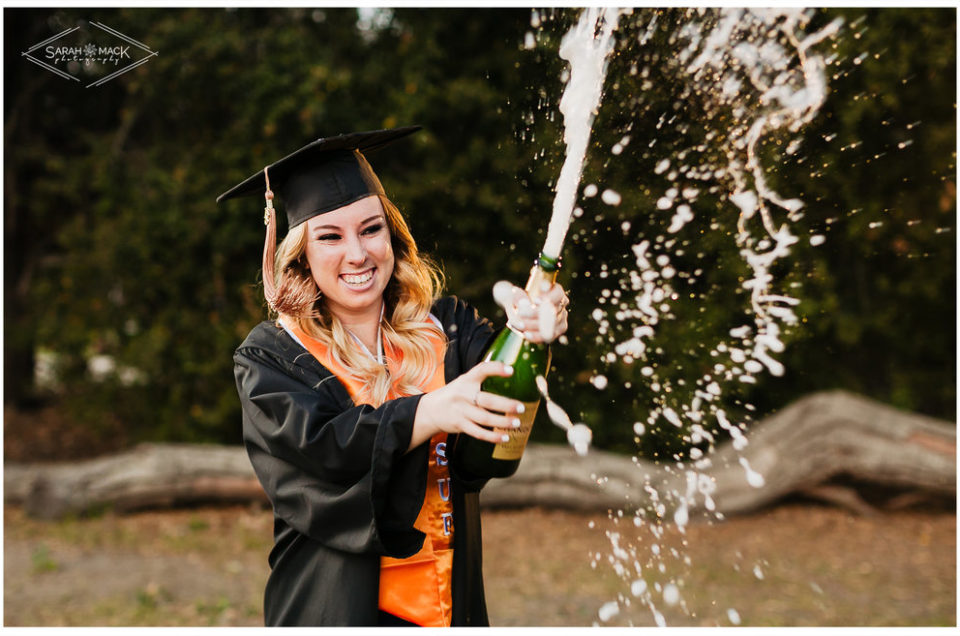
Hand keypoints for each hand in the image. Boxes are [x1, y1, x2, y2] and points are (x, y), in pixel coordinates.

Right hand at [410, 361, 527, 450]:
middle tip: (521, 407)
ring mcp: (460, 411)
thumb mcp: (464, 382)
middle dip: (505, 405)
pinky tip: (505, 437)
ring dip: (502, 422)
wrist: (429, 410)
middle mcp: (463, 394)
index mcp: (466, 380)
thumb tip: (512, 380)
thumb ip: (481, 381)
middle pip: (486, 400)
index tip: (511, 370)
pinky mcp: (460, 425)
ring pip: (484, 418)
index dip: (496, 369)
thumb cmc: (455, 394)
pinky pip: (478, 432)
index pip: (481, 370)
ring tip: (516, 423)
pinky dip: (493, 437)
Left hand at [498, 282, 568, 343]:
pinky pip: (549, 335)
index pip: (558, 293)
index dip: (549, 297)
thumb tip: (523, 303)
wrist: (519, 310)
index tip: (536, 301)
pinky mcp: (557, 331)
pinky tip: (527, 334)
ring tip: (521, 324)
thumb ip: (519, 296)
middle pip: (554, 309)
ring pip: (552, 324)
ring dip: (535, 325)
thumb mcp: (517, 295)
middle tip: (521, 313)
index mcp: (556, 290)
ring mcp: (561, 318)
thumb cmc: (520, 299)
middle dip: (536, 313)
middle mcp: (561, 304)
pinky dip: (537, 335)